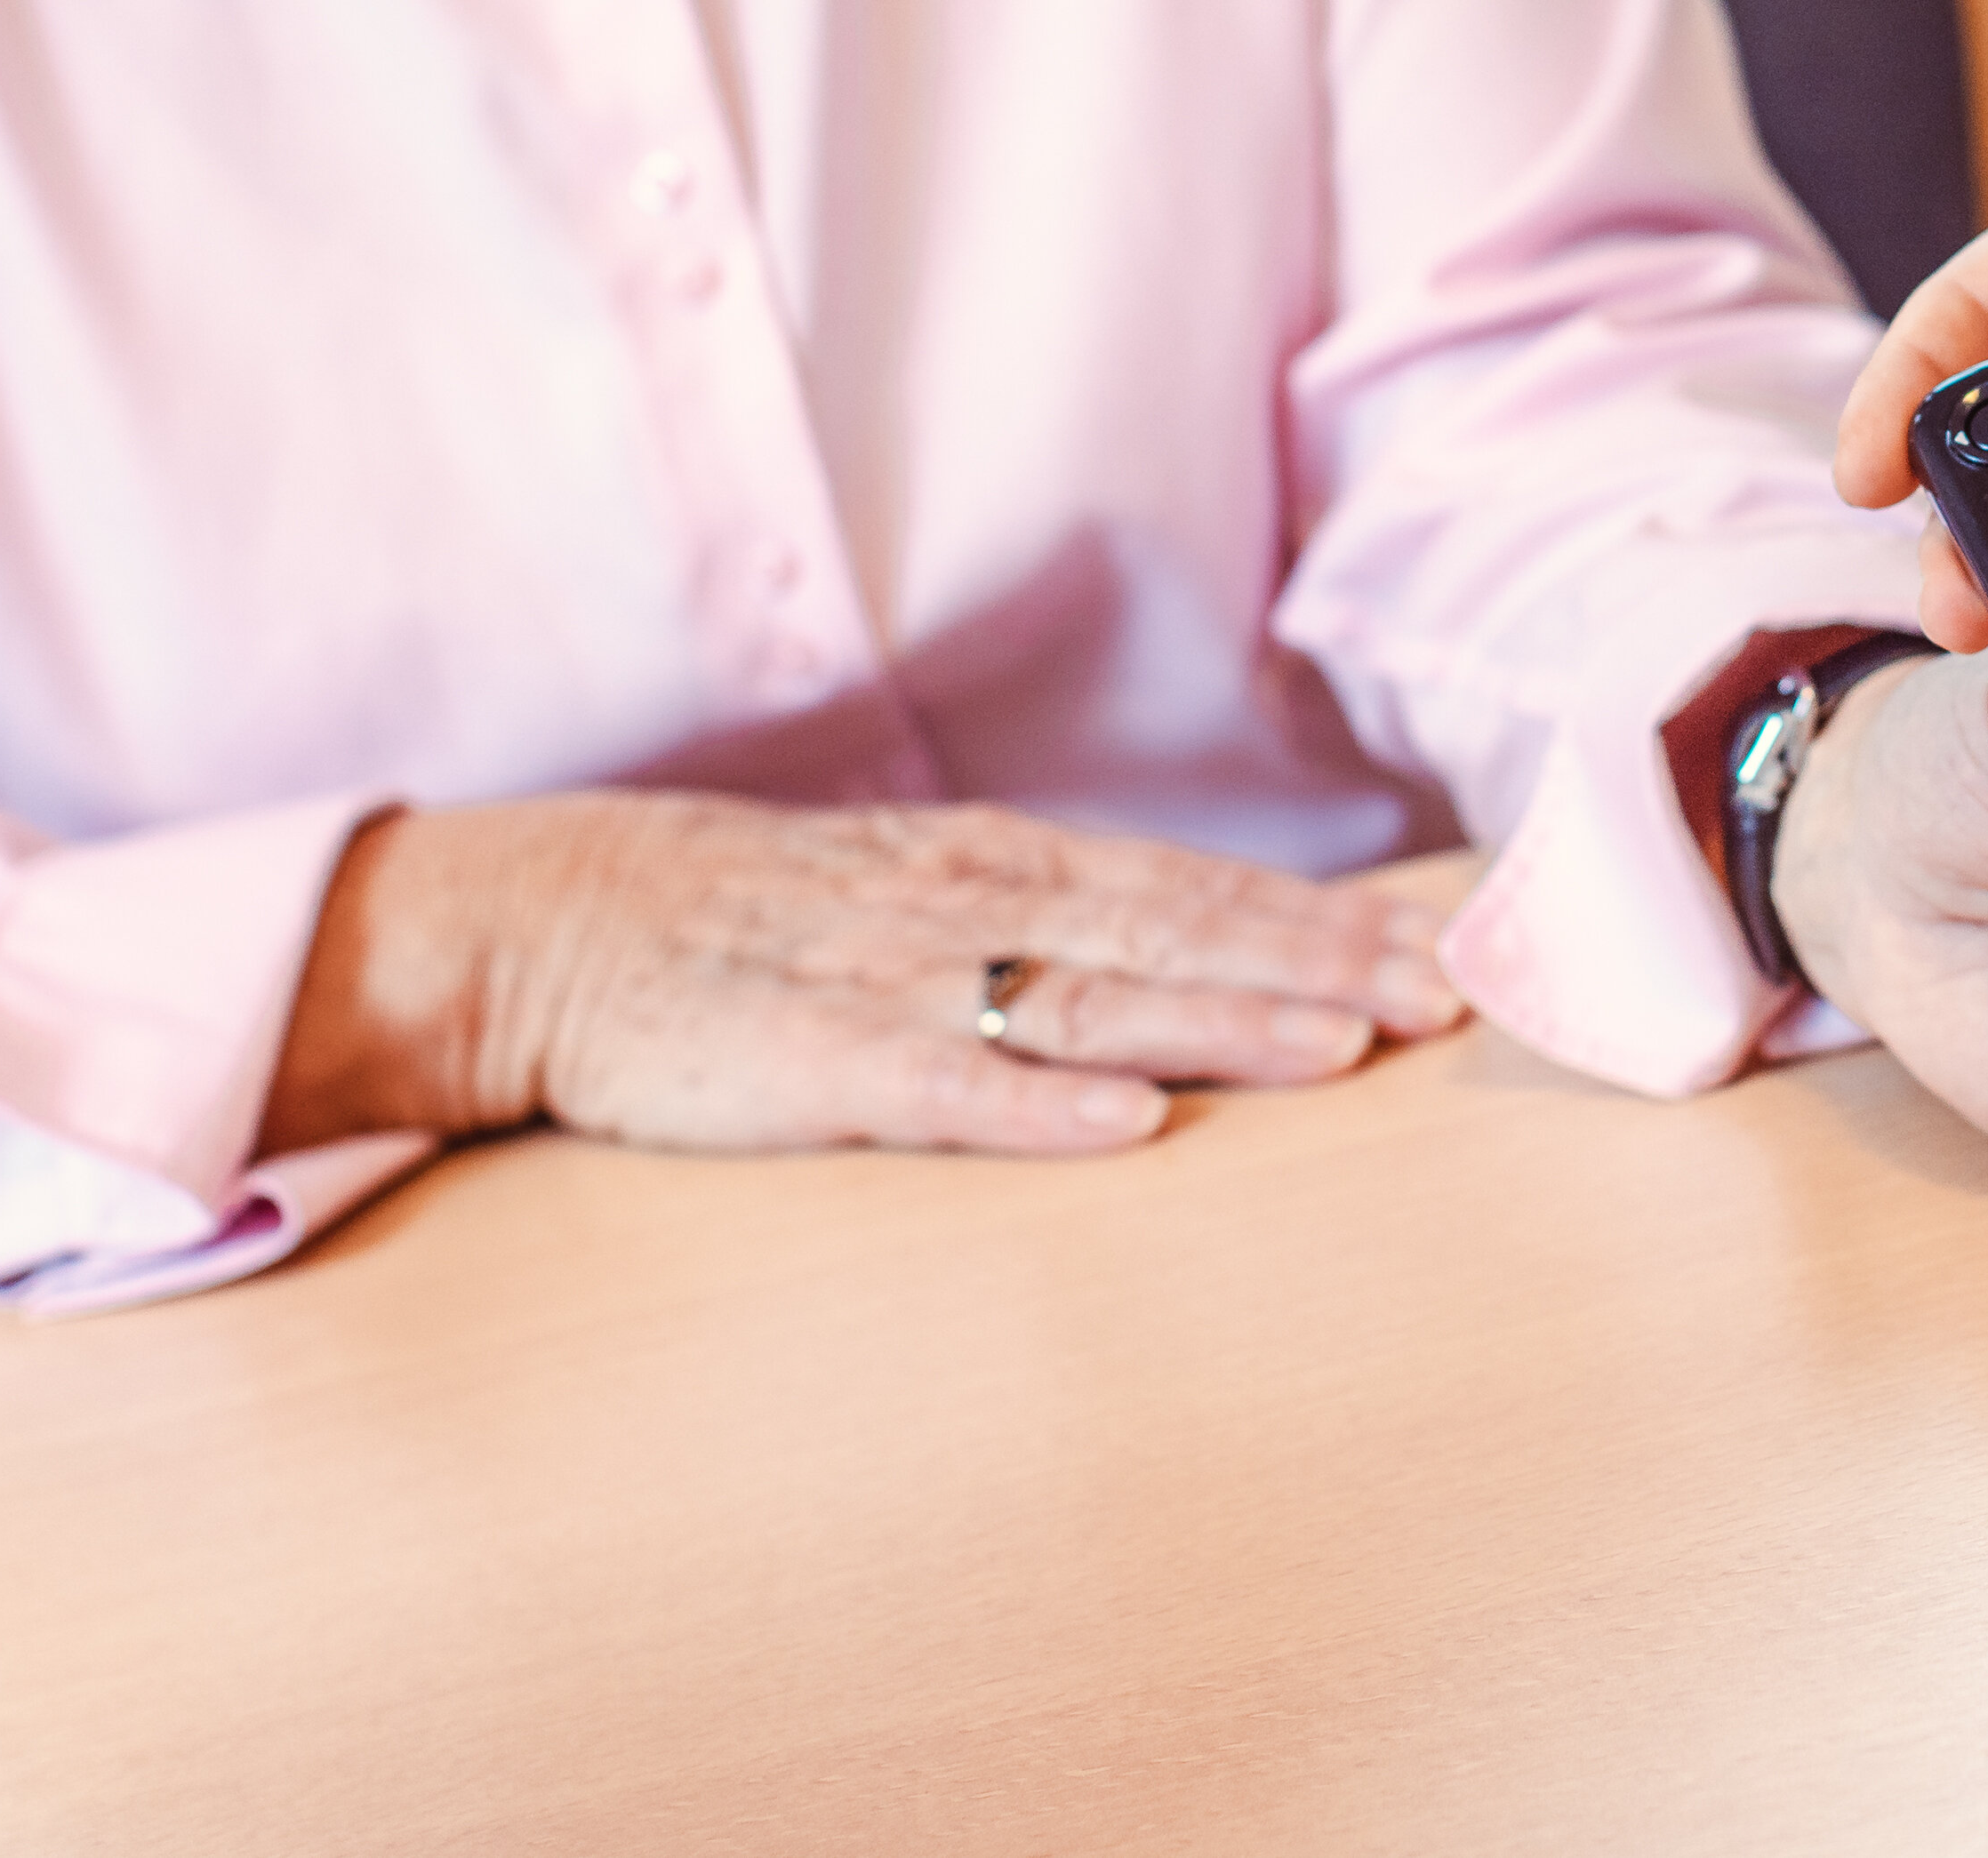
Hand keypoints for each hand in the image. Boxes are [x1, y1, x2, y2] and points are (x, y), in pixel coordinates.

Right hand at [262, 793, 1468, 1159]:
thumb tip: (1193, 949)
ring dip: (1218, 1021)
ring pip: (1082, 998)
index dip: (1318, 922)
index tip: (1443, 954)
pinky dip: (1033, 1103)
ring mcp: (884, 979)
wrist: (542, 922)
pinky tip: (1127, 1123)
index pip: (1189, 891)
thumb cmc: (742, 919)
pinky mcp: (801, 1062)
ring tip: (1339, 1049)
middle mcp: (961, 903)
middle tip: (1444, 1002)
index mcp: (992, 863)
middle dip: (1315, 967)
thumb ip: (1038, 917)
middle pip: (1170, 935)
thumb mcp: (908, 890)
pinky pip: (936, 1085)